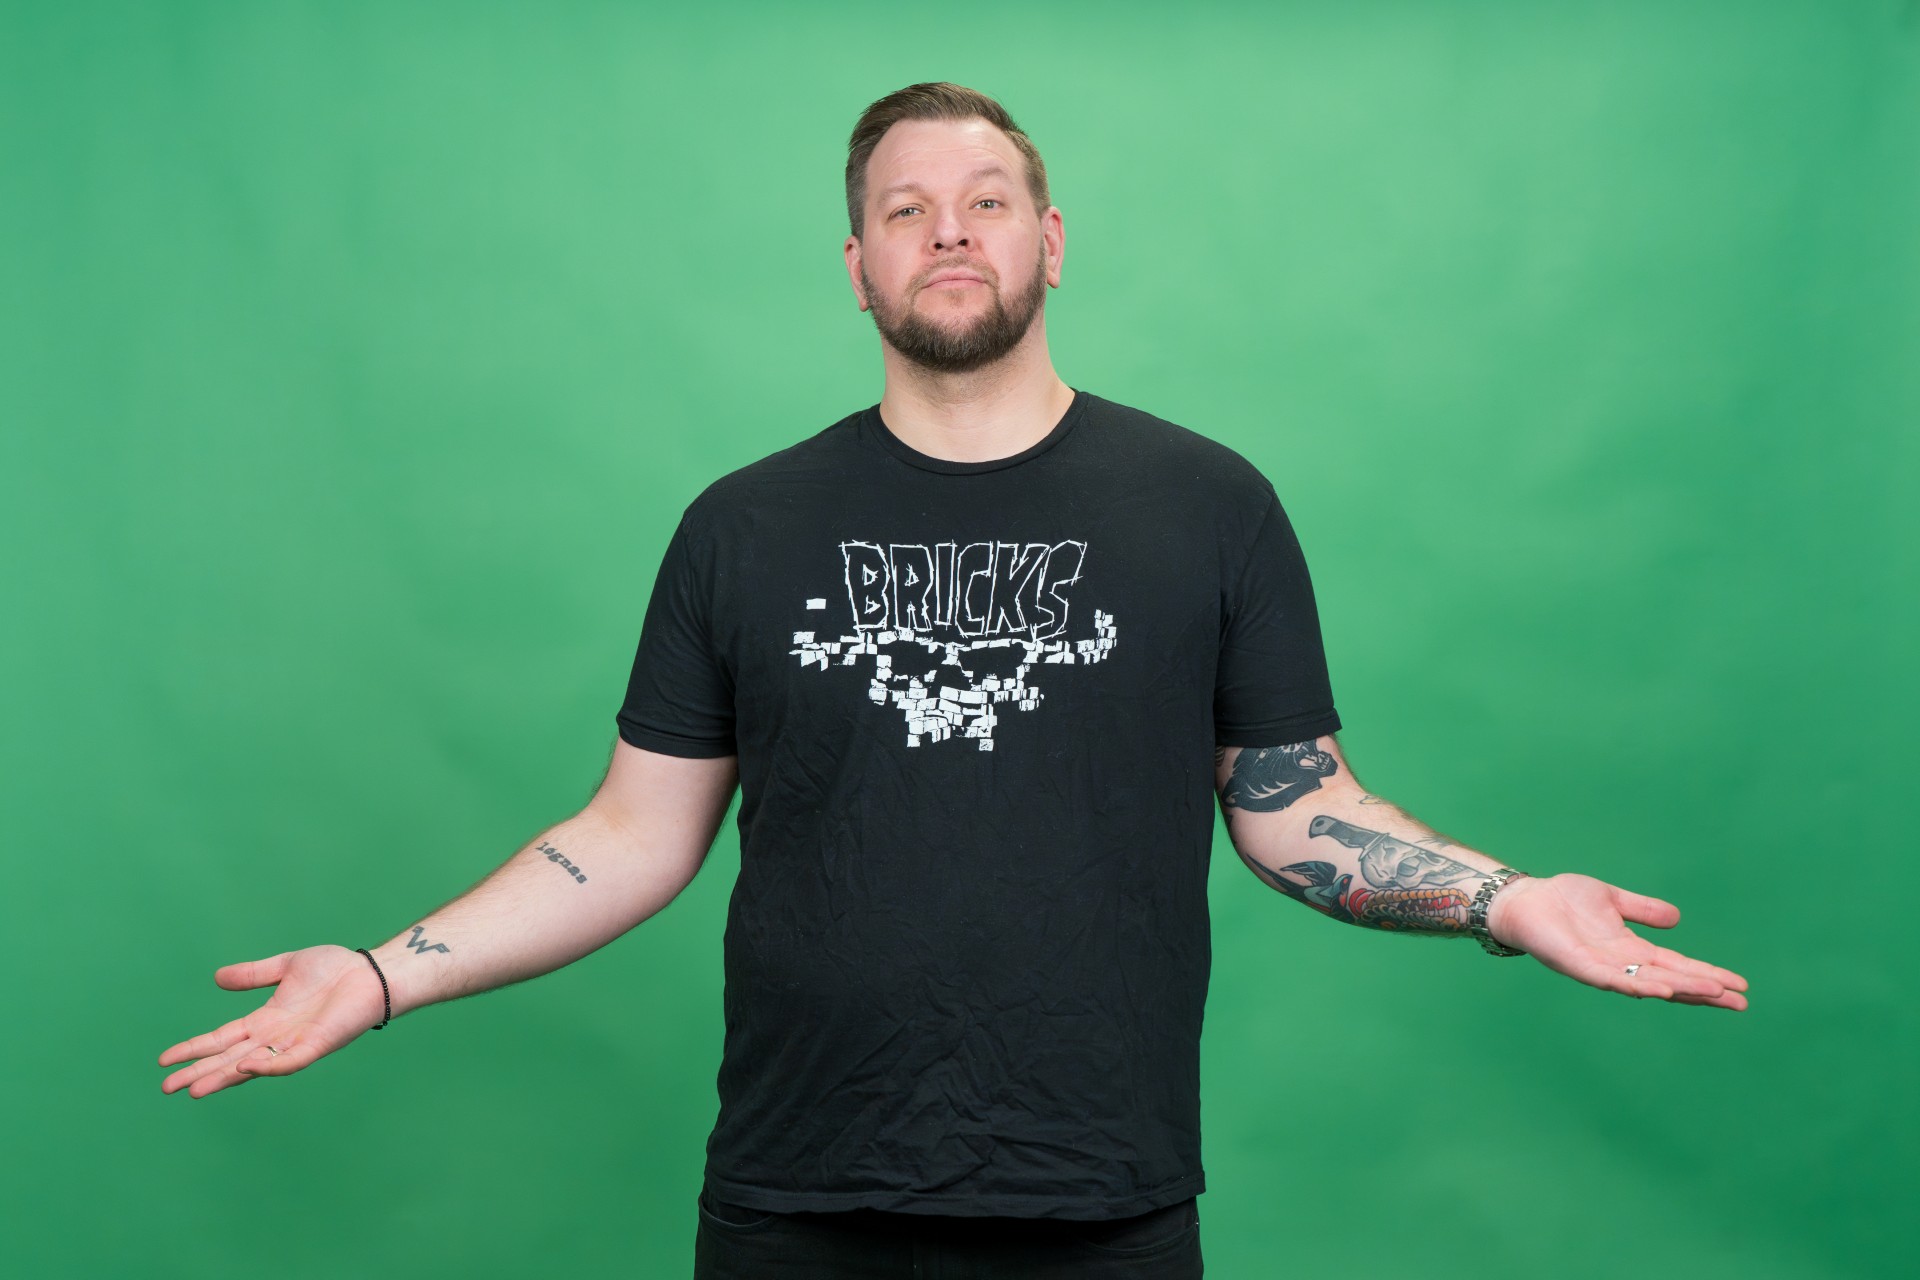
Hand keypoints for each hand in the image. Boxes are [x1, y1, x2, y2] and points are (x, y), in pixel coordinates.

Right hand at [158, 945, 386, 1097]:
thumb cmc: (335, 969)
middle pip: (229, 1059)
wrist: (372, 973)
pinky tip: (246, 1068)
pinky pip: (290, 1061)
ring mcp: (295, 1043)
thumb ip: (254, 974)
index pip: (222, 1039)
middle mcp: (275, 1038)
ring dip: (225, 1077)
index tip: (164, 1060)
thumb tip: (217, 978)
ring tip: (195, 1089)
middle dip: (199, 1072)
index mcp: (266, 1020)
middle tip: (166, 1088)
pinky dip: (268, 1066)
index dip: (194, 1049)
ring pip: (252, 1066)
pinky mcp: (318, 1044)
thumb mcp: (286, 966)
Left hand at [1485, 873, 1748, 1009]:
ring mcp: (1601, 968)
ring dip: (1680, 989)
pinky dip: (1636, 985)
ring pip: (1648, 983)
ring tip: (1712, 993)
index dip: (1708, 976)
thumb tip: (1677, 919)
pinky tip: (1658, 990)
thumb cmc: (1564, 898)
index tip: (1740, 986)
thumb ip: (1642, 910)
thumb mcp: (1613, 899)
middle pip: (1672, 981)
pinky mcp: (1578, 966)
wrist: (1525, 900)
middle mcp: (1621, 965)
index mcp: (1632, 950)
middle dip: (1705, 991)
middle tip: (1741, 1002)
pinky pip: (1611, 980)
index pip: (1678, 966)